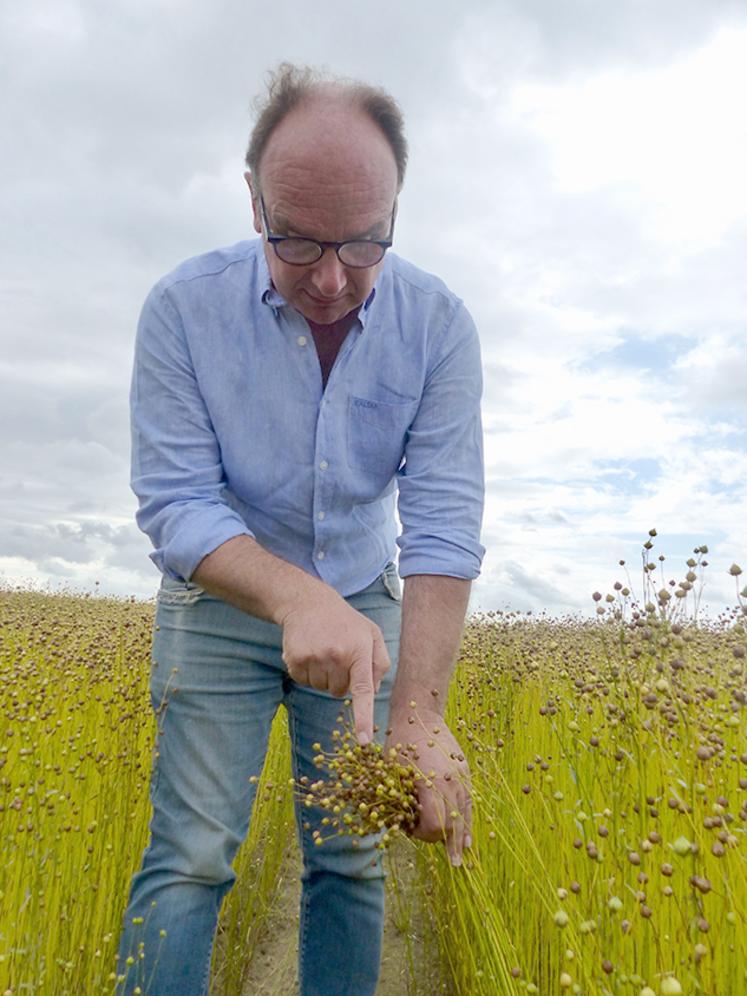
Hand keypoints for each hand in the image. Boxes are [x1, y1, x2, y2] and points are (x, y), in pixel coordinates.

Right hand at [280, 593, 390, 743]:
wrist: (308, 602)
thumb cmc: (345, 621)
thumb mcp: (372, 633)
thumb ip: (380, 662)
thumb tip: (374, 691)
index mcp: (360, 650)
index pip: (363, 691)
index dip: (362, 718)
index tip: (362, 741)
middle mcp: (337, 655)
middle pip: (338, 693)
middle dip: (339, 680)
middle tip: (337, 654)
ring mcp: (314, 657)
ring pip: (320, 689)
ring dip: (322, 675)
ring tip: (323, 650)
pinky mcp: (295, 658)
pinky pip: (303, 681)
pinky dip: (306, 671)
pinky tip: (309, 651)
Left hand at [386, 707, 470, 864]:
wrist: (419, 714)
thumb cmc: (400, 743)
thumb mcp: (393, 774)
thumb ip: (401, 802)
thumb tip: (402, 827)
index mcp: (432, 785)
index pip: (435, 826)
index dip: (423, 835)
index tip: (411, 830)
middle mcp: (452, 783)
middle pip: (455, 824)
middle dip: (448, 842)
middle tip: (453, 862)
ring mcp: (462, 776)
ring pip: (466, 813)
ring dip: (463, 833)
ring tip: (463, 852)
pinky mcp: (465, 770)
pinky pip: (469, 799)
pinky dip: (468, 816)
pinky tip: (467, 829)